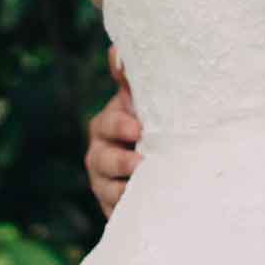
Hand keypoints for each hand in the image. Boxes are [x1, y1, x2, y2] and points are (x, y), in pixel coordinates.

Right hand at [85, 47, 140, 218]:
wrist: (163, 163)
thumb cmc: (152, 123)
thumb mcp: (143, 101)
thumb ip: (129, 80)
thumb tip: (117, 52)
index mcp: (106, 126)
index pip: (107, 124)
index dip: (119, 126)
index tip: (137, 128)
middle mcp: (100, 154)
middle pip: (102, 160)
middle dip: (120, 162)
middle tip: (140, 163)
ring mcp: (105, 183)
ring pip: (107, 190)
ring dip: (122, 191)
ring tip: (141, 190)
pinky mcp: (114, 208)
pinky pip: (116, 213)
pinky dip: (128, 211)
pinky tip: (146, 209)